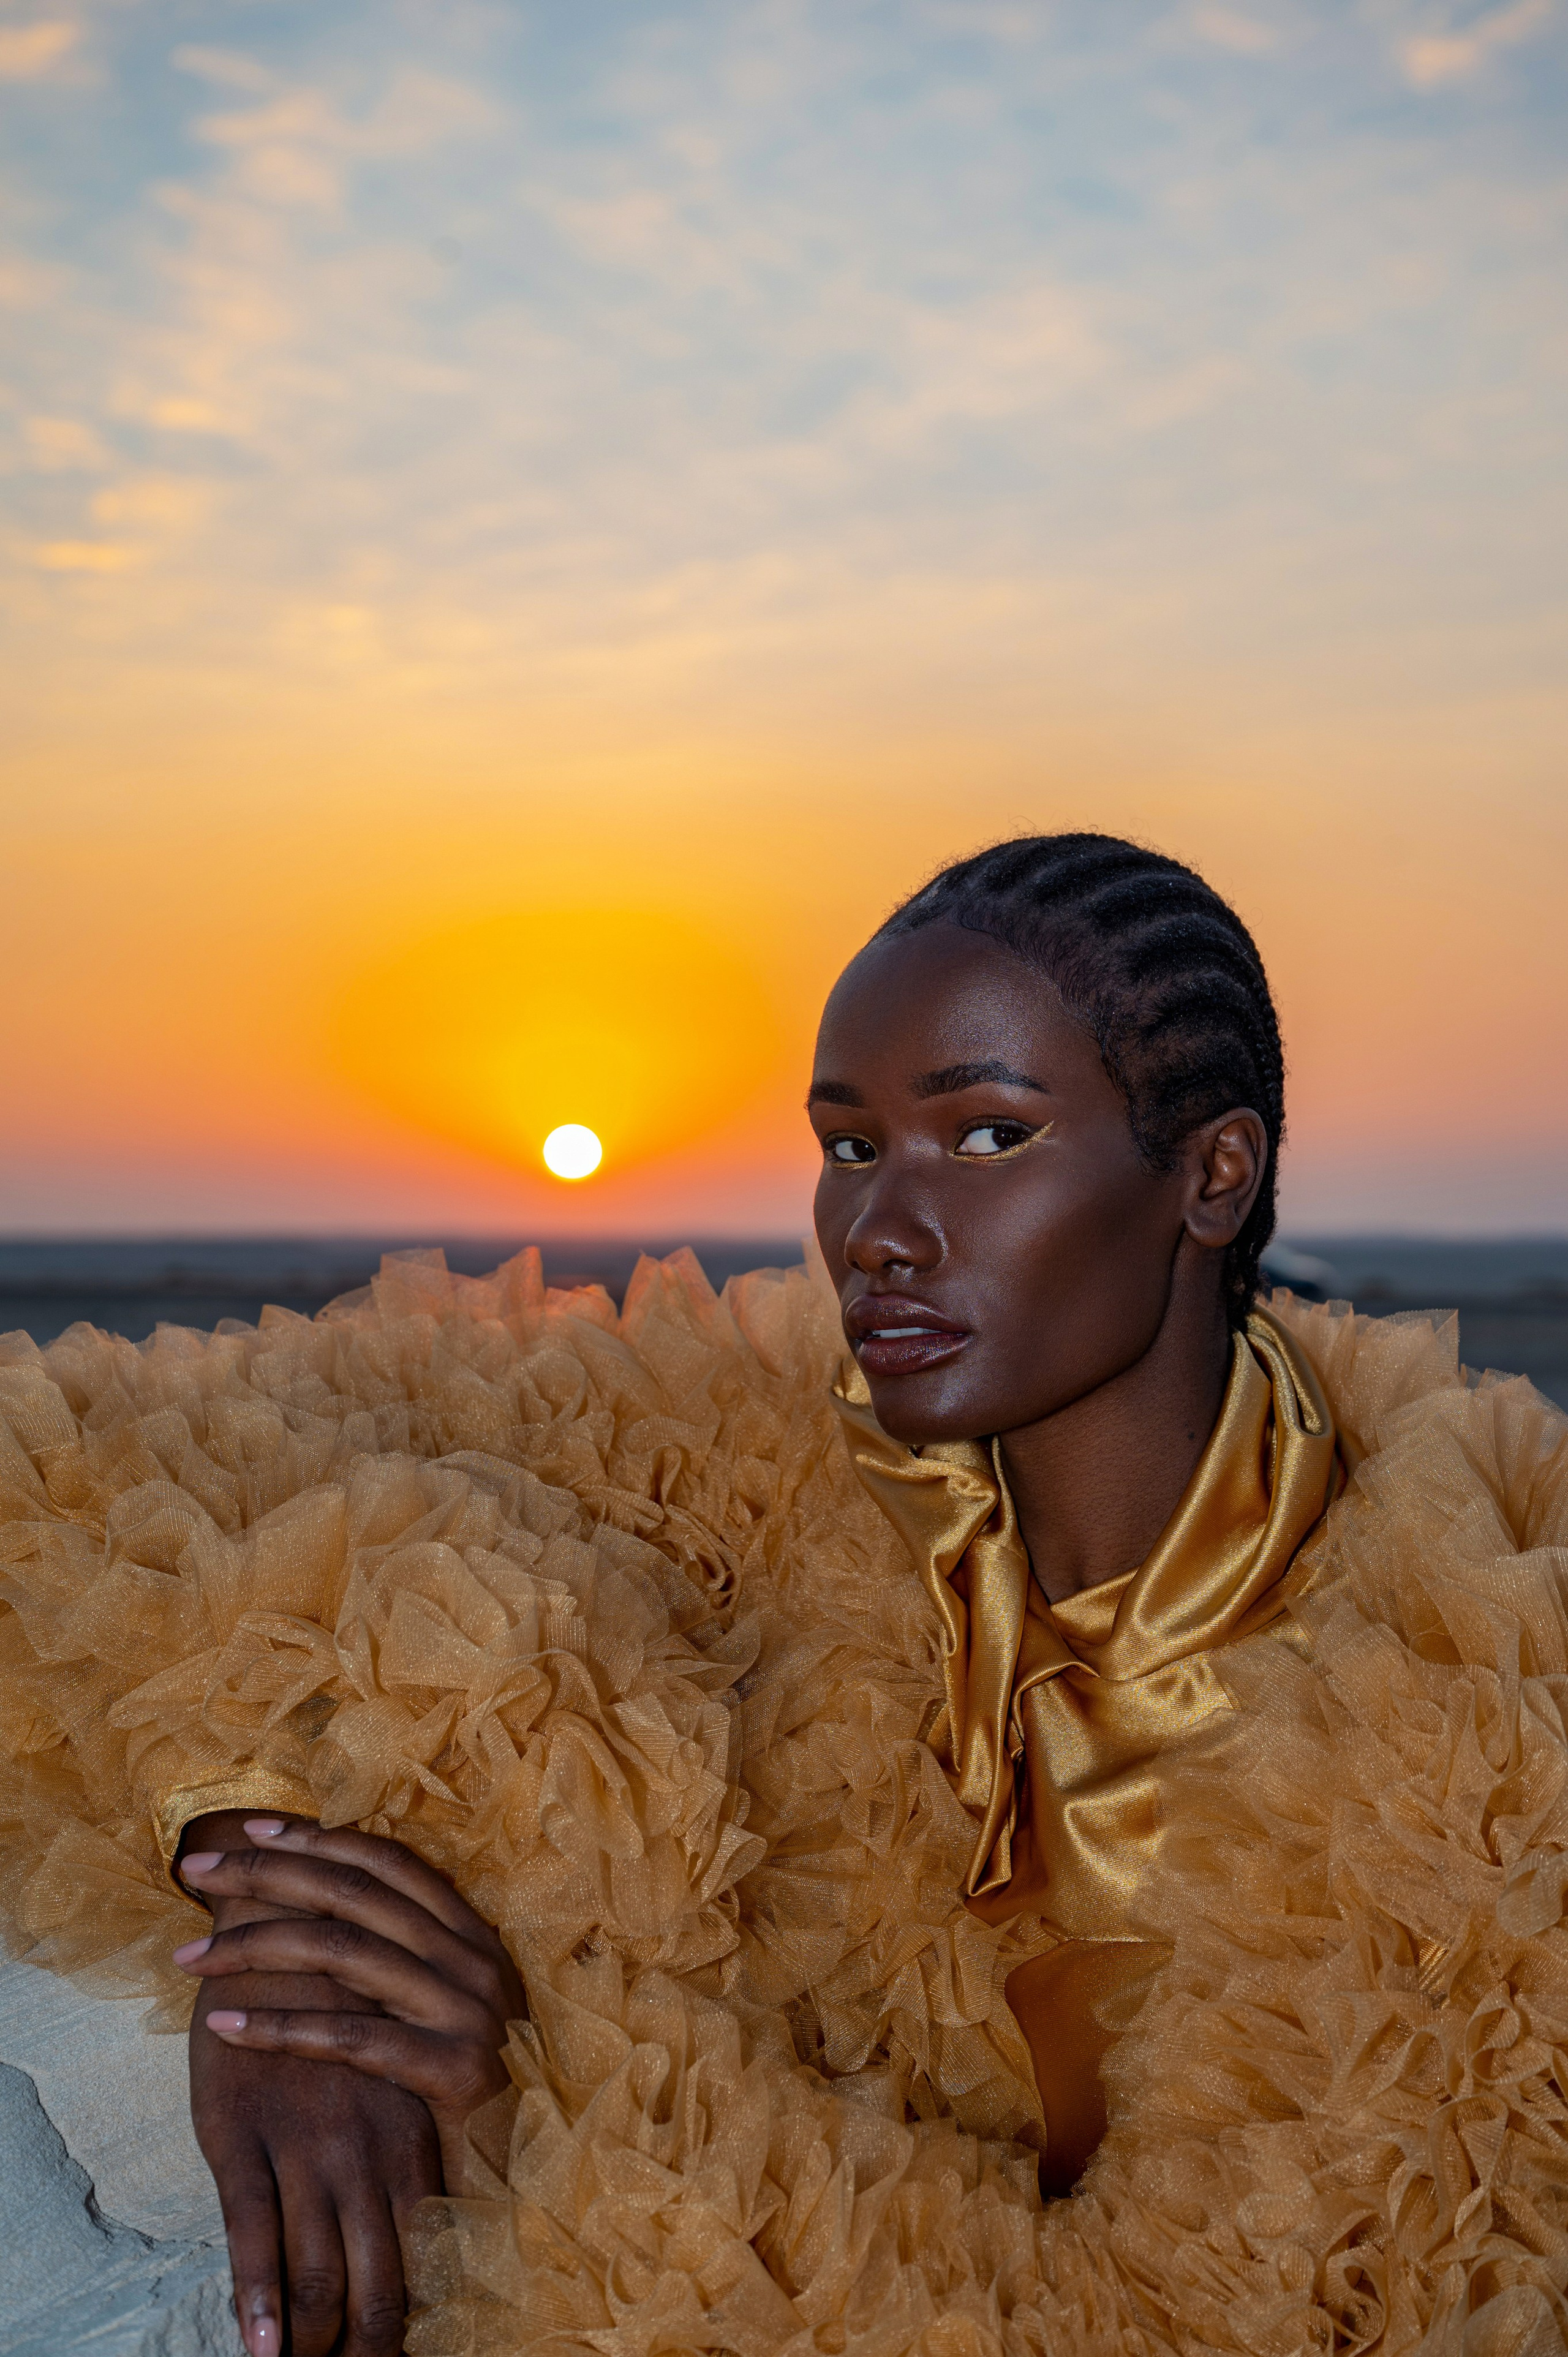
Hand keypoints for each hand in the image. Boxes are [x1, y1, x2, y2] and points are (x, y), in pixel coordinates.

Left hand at [177, 1813, 523, 2356]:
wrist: (532, 2171)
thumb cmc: (470, 2092)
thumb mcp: (443, 2008)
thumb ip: (398, 1962)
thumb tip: (313, 1914)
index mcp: (471, 1933)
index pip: (387, 1859)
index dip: (318, 1838)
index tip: (251, 1827)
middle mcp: (472, 1958)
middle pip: (354, 1892)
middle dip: (268, 1873)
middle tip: (198, 1868)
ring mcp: (465, 2010)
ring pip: (343, 1953)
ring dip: (255, 1947)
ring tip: (190, 1956)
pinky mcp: (452, 2070)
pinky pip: (350, 2037)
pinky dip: (279, 2029)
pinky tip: (224, 2026)